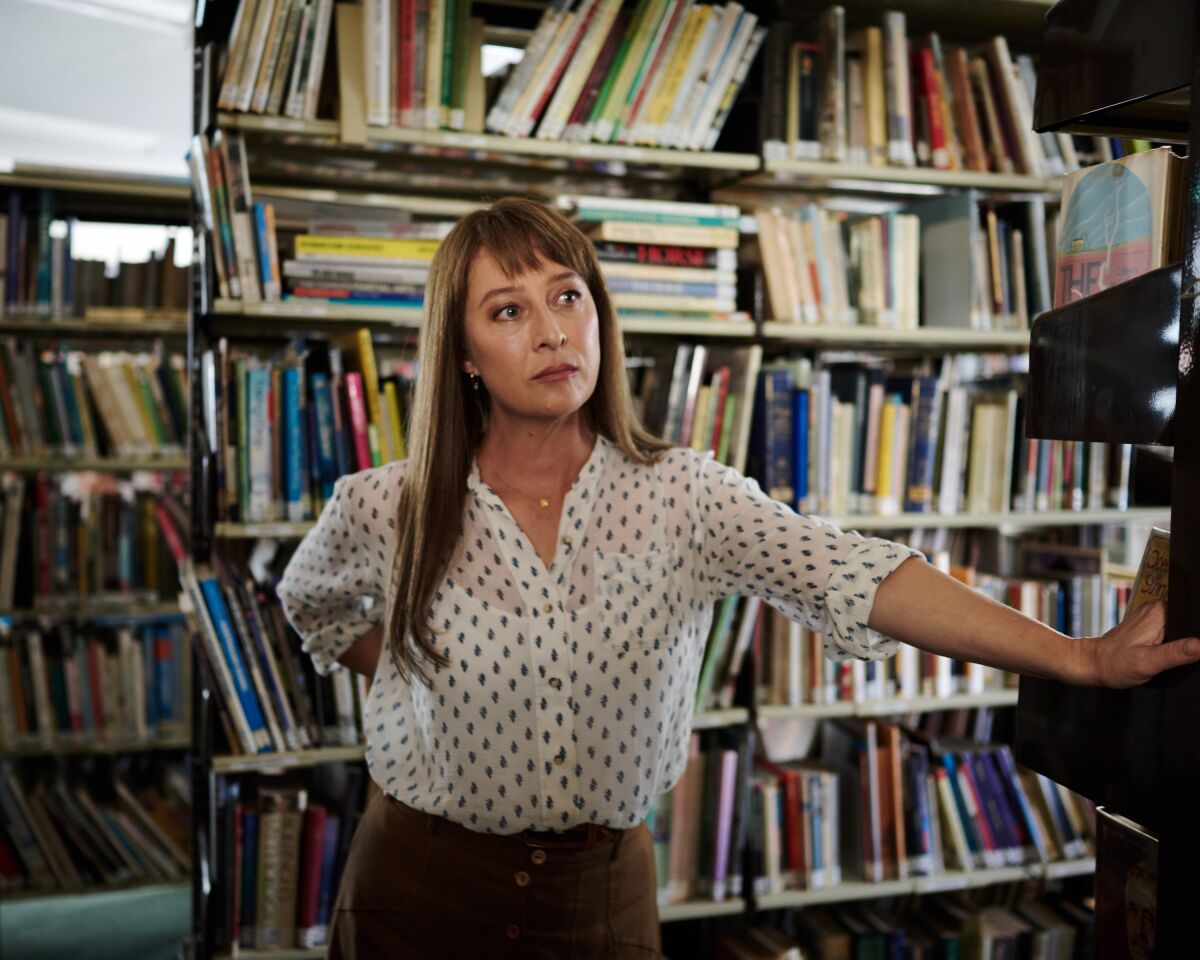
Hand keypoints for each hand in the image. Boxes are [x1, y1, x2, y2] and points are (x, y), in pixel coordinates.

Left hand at [1083, 601, 1199, 686]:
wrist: (1094, 663)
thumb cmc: (1115, 663)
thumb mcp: (1148, 662)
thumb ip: (1176, 653)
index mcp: (1160, 612)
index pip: (1193, 615)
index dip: (1199, 631)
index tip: (1195, 650)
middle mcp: (1157, 608)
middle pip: (1189, 622)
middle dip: (1192, 639)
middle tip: (1179, 657)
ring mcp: (1153, 616)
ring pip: (1182, 627)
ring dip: (1183, 642)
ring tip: (1173, 656)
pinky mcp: (1151, 625)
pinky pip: (1172, 631)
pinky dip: (1174, 643)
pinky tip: (1171, 653)